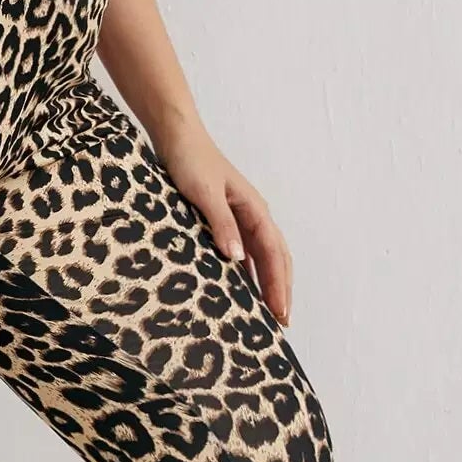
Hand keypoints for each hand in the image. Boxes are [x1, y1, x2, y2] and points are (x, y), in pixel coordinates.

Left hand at [156, 115, 292, 325]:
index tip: (281, 312)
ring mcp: (241, 219)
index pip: (274, 254)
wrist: (178, 138)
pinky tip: (244, 292)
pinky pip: (244, 253)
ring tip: (270, 314)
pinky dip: (249, 274)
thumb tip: (237, 257)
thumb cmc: (191, 162)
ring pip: (263, 258)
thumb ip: (222, 224)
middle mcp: (253, 216)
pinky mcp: (225, 221)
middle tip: (283, 323)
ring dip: (268, 284)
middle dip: (281, 290)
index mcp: (254, 210)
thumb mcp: (205, 194)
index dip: (279, 285)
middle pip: (276, 259)